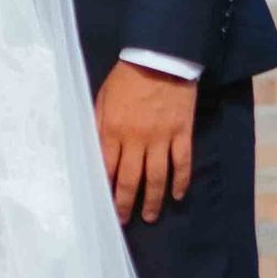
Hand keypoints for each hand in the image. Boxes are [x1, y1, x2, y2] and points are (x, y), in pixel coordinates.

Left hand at [96, 58, 194, 225]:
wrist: (159, 57)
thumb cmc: (126, 78)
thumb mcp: (102, 99)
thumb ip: (98, 126)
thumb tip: (94, 153)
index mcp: (113, 130)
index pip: (107, 168)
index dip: (105, 190)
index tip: (104, 206)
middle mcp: (136, 139)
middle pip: (131, 180)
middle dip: (126, 203)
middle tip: (125, 220)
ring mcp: (162, 138)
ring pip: (157, 177)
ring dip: (153, 201)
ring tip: (150, 216)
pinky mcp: (182, 133)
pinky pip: (182, 163)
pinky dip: (181, 182)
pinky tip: (177, 195)